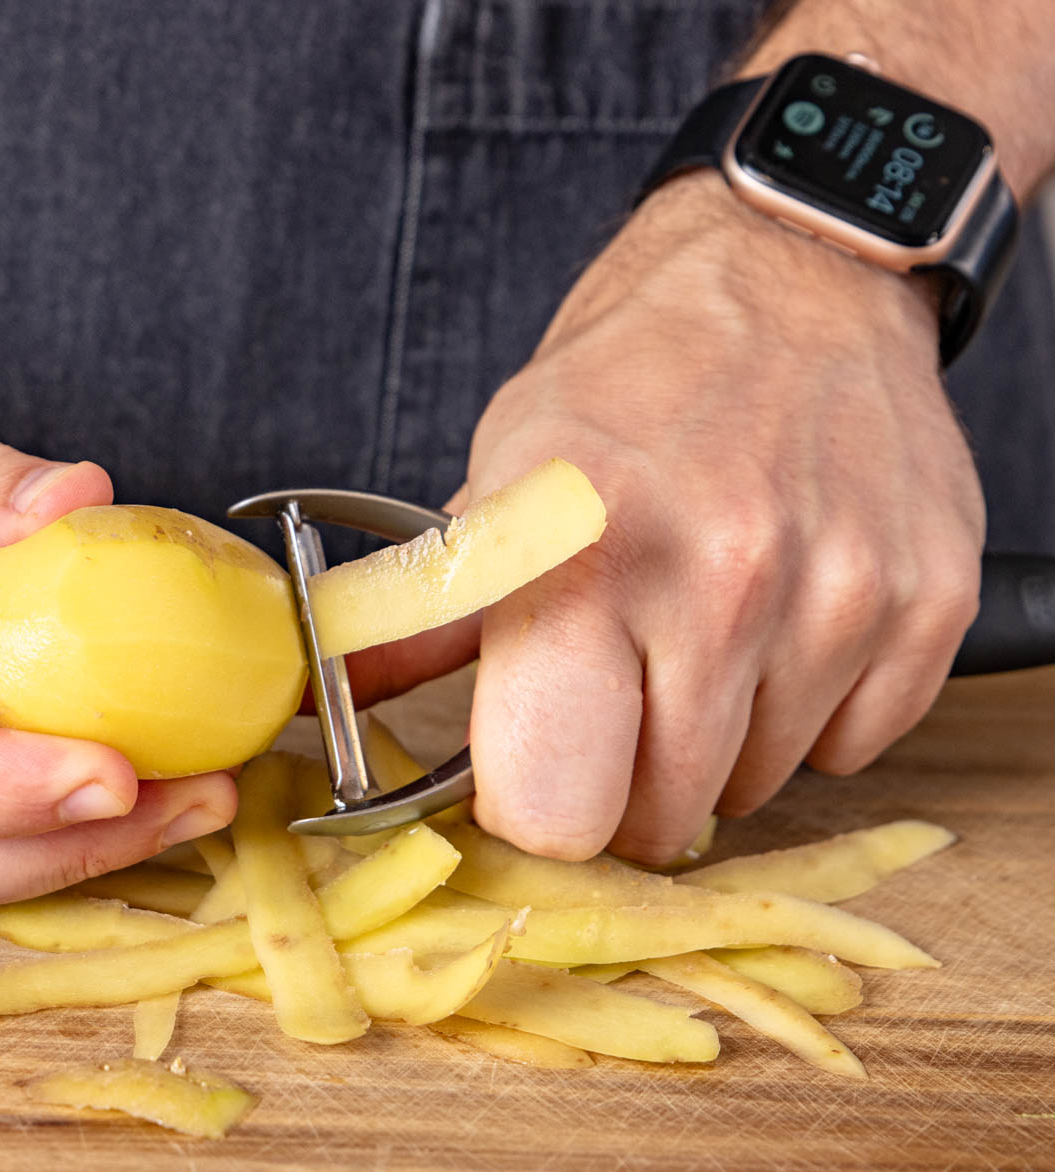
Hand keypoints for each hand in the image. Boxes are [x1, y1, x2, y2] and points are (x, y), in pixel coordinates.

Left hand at [354, 174, 982, 862]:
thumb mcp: (501, 473)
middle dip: (625, 782)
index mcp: (580, 555)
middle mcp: (719, 583)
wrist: (793, 268)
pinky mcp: (928, 602)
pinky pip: (853, 747)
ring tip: (700, 623)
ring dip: (719, 740)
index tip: (531, 774)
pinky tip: (782, 617)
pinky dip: (810, 711)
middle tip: (616, 691)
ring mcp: (837, 595)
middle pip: (659, 817)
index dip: (534, 810)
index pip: (556, 805)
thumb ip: (429, 612)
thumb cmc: (632, 376)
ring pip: (757, 787)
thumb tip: (327, 699)